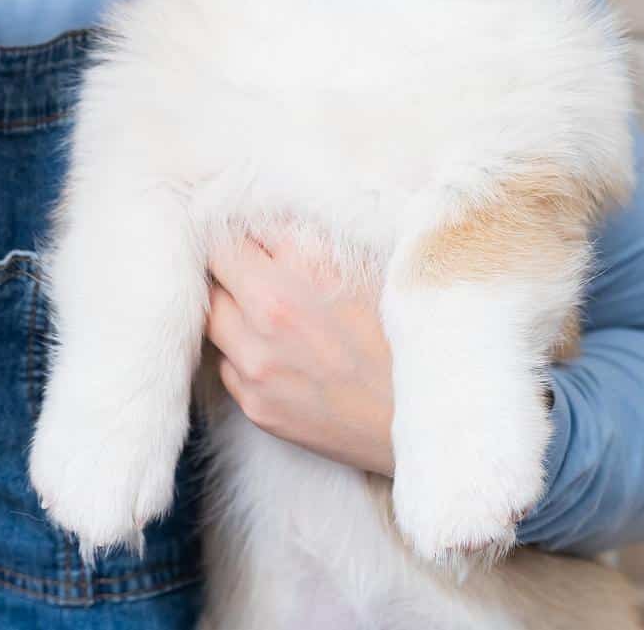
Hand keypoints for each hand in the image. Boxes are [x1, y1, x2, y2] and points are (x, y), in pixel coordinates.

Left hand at [206, 233, 395, 475]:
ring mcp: (256, 368)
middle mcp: (267, 319)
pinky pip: (226, 365)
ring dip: (230, 308)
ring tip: (266, 310)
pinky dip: (241, 352)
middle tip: (257, 269)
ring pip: (211, 320)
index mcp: (298, 274)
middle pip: (212, 274)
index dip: (242, 232)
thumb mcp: (368, 267)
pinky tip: (278, 354)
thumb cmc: (409, 339)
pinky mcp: (256, 408)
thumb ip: (310, 241)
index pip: (229, 235)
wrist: (431, 422)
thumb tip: (268, 220)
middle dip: (230, 267)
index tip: (254, 236)